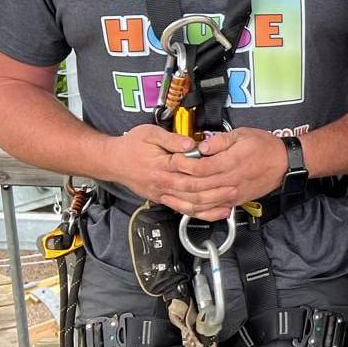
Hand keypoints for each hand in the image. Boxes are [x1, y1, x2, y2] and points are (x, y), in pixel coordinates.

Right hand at [103, 125, 238, 219]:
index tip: (225, 170)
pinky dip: (200, 213)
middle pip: (193, 191)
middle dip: (216, 191)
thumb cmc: (131, 145)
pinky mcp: (163, 199)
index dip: (208, 172)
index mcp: (161, 166)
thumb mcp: (150, 133)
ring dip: (211, 205)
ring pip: (190, 204)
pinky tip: (214, 212)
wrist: (112, 161)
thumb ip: (171, 138)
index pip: (188, 171)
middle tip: (235, 188)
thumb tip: (190, 144)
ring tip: (230, 202)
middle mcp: (163, 183)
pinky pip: (184, 210)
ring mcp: (163, 194)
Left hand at [158, 127, 288, 219]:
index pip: (200, 167)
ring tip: (166, 194)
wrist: (284, 164)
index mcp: (232, 162)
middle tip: (162, 178)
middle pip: (197, 187)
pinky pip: (212, 211)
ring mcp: (232, 194)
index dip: (183, 164)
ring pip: (202, 202)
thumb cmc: (265, 147)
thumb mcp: (242, 134)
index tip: (172, 158)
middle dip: (176, 183)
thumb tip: (200, 146)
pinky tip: (184, 208)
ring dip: (181, 200)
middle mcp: (231, 181)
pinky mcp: (234, 202)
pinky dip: (196, 211)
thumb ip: (219, 141)